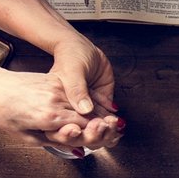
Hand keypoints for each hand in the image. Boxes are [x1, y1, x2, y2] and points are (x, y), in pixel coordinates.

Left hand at [0, 65, 120, 152]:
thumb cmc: (4, 112)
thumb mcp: (27, 136)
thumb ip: (55, 141)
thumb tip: (77, 147)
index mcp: (49, 115)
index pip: (84, 127)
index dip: (99, 134)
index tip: (111, 139)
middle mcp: (56, 99)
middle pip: (89, 115)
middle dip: (103, 125)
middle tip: (116, 133)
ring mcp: (56, 88)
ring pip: (85, 103)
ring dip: (98, 113)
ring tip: (109, 123)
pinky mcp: (55, 81)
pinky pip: (76, 94)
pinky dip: (87, 102)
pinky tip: (94, 108)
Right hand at [47, 30, 122, 148]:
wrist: (81, 45)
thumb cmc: (70, 55)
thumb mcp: (72, 72)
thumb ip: (77, 90)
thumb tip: (85, 109)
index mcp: (59, 105)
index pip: (69, 125)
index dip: (79, 132)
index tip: (91, 131)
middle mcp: (72, 108)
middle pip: (84, 128)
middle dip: (97, 131)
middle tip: (106, 127)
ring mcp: (87, 105)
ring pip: (97, 123)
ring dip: (107, 126)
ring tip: (115, 124)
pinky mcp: (99, 99)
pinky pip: (107, 112)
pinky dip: (113, 117)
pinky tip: (119, 122)